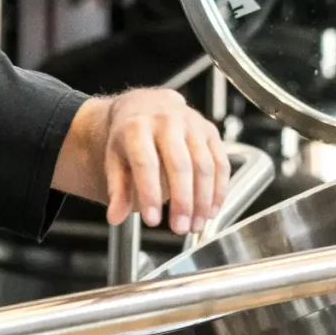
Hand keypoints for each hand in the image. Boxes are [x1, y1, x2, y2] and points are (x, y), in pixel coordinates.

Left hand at [103, 88, 228, 234]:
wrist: (145, 105)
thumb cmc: (129, 136)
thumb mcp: (114, 158)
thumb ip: (117, 189)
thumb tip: (115, 217)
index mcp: (137, 127)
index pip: (145, 162)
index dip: (149, 193)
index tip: (152, 221)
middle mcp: (167, 121)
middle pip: (180, 165)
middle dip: (182, 201)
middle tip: (180, 229)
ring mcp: (192, 124)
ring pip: (204, 165)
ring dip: (203, 200)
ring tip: (196, 225)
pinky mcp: (211, 131)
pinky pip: (221, 163)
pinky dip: (219, 190)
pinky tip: (211, 210)